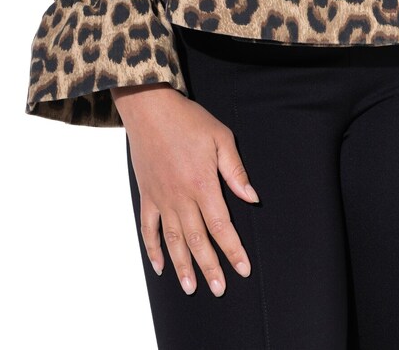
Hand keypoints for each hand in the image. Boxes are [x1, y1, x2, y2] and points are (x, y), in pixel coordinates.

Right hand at [111, 83, 259, 297]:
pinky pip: (148, 228)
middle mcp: (181, 197)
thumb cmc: (189, 120)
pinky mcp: (147, 195)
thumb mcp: (221, 137)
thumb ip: (235, 170)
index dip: (233, 249)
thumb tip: (252, 197)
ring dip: (183, 266)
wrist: (150, 109)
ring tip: (191, 288)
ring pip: (173, 240)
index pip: (221, 226)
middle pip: (197, 240)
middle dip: (210, 267)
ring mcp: (161, 198)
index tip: (243, 269)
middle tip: (219, 289)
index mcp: (203, 184)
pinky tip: (160, 267)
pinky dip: (153, 249)